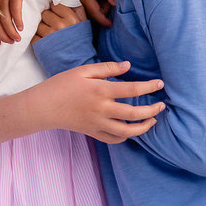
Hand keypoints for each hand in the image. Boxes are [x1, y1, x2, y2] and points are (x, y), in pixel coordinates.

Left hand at [33, 3, 85, 41]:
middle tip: (53, 26)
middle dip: (48, 19)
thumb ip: (77, 9)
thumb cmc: (82, 44)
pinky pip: (34, 35)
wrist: (78, 65)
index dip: (55, 9)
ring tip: (50, 35)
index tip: (57, 15)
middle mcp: (60, 25)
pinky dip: (38, 38)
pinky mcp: (41, 45)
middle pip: (45, 13)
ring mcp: (50, 35)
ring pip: (38, 24)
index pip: (55, 4)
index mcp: (72, 18)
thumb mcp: (84, 24)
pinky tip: (46, 42)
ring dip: (42, 29)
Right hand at [41, 60, 164, 143]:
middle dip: (152, 110)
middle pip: (134, 113)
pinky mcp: (92, 132)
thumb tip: (128, 66)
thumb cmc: (62, 84)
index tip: (160, 84)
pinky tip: (132, 130)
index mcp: (100, 90)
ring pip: (126, 131)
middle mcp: (101, 109)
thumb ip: (107, 68)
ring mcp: (97, 123)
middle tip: (162, 106)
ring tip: (152, 121)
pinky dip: (125, 137)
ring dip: (143, 127)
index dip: (149, 86)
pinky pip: (113, 139)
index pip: (131, 89)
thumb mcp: (83, 70)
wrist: (43, 106)